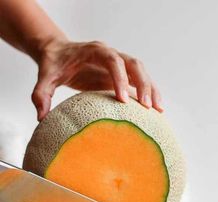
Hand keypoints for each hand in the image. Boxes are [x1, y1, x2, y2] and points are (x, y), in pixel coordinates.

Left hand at [32, 40, 162, 120]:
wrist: (58, 53)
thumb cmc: (54, 63)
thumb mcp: (45, 77)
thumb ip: (41, 94)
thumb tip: (41, 118)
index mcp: (94, 51)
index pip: (112, 60)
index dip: (119, 78)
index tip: (123, 100)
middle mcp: (110, 55)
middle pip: (133, 64)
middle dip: (143, 84)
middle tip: (148, 107)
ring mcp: (117, 64)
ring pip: (141, 72)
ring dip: (151, 89)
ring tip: (159, 110)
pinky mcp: (119, 75)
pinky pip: (138, 81)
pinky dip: (148, 93)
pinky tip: (154, 110)